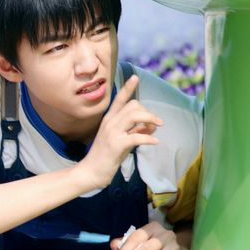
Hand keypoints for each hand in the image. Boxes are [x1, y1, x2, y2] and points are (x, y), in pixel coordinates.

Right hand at [77, 75, 162, 189]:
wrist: (90, 172)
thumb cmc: (105, 157)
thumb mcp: (120, 140)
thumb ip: (133, 130)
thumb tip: (151, 126)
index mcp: (109, 120)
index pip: (119, 99)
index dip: (128, 88)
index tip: (135, 77)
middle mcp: (110, 123)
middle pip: (133, 105)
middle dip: (148, 112)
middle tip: (156, 124)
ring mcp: (112, 133)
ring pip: (135, 116)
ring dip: (150, 119)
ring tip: (158, 127)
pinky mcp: (116, 145)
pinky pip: (137, 136)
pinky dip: (148, 138)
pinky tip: (155, 142)